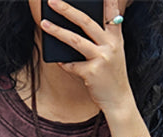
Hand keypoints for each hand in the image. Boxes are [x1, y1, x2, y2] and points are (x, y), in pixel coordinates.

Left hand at [41, 0, 133, 116]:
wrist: (119, 101)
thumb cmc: (112, 76)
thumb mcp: (114, 54)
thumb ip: (103, 38)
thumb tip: (78, 26)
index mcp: (116, 38)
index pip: (112, 13)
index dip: (107, 0)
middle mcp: (110, 46)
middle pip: (86, 22)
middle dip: (68, 9)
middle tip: (52, 1)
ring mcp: (101, 59)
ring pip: (75, 40)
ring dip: (57, 31)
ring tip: (44, 23)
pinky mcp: (92, 73)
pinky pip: (72, 65)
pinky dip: (64, 63)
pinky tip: (59, 60)